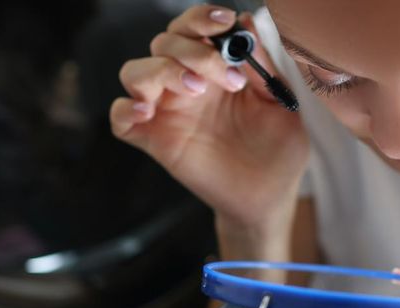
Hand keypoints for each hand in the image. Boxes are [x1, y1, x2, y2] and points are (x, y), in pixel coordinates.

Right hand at [110, 5, 307, 227]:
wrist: (270, 196)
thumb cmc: (277, 149)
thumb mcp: (279, 102)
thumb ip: (261, 65)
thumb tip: (246, 23)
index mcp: (215, 69)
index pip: (193, 29)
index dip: (201, 18)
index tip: (225, 22)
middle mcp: (187, 85)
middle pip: (164, 43)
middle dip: (192, 49)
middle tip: (226, 77)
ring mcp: (168, 112)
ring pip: (135, 72)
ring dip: (161, 71)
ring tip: (195, 90)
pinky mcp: (156, 141)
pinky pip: (120, 118)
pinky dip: (126, 109)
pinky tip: (148, 113)